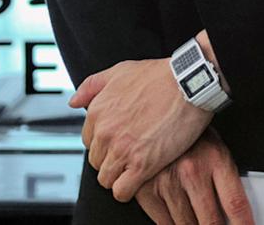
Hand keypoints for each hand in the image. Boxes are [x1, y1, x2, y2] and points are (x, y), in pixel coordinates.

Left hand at [71, 58, 210, 202]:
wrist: (189, 83)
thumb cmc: (161, 76)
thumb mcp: (121, 71)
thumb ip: (92, 85)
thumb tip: (74, 102)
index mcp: (98, 111)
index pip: (89, 141)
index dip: (106, 142)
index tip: (121, 141)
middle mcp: (105, 132)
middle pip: (97, 161)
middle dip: (112, 159)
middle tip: (133, 152)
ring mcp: (122, 150)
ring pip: (106, 179)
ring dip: (120, 175)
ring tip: (138, 166)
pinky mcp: (142, 165)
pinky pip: (121, 191)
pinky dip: (128, 190)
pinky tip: (140, 179)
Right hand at [136, 128, 255, 224]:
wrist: (160, 108)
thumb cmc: (189, 130)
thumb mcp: (216, 147)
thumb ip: (224, 178)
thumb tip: (233, 211)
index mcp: (215, 158)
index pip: (235, 203)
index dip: (242, 224)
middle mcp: (192, 171)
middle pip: (211, 221)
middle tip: (215, 223)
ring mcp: (167, 181)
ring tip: (195, 217)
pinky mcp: (145, 188)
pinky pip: (162, 222)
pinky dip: (170, 224)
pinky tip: (177, 216)